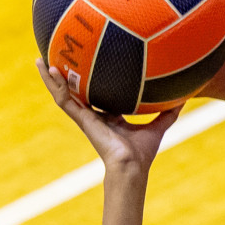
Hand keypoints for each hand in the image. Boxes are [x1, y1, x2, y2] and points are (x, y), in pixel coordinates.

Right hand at [36, 60, 179, 171]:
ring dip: (50, 77)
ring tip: (39, 60)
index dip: (89, 82)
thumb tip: (185, 97)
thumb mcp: (159, 125)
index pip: (95, 95)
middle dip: (64, 77)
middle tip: (54, 58)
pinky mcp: (81, 119)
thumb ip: (169, 111)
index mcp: (108, 116)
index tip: (85, 66)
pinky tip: (47, 69)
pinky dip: (54, 84)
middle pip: (75, 91)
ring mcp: (84, 117)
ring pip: (62, 93)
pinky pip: (63, 98)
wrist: (131, 166)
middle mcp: (93, 115)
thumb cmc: (143, 153)